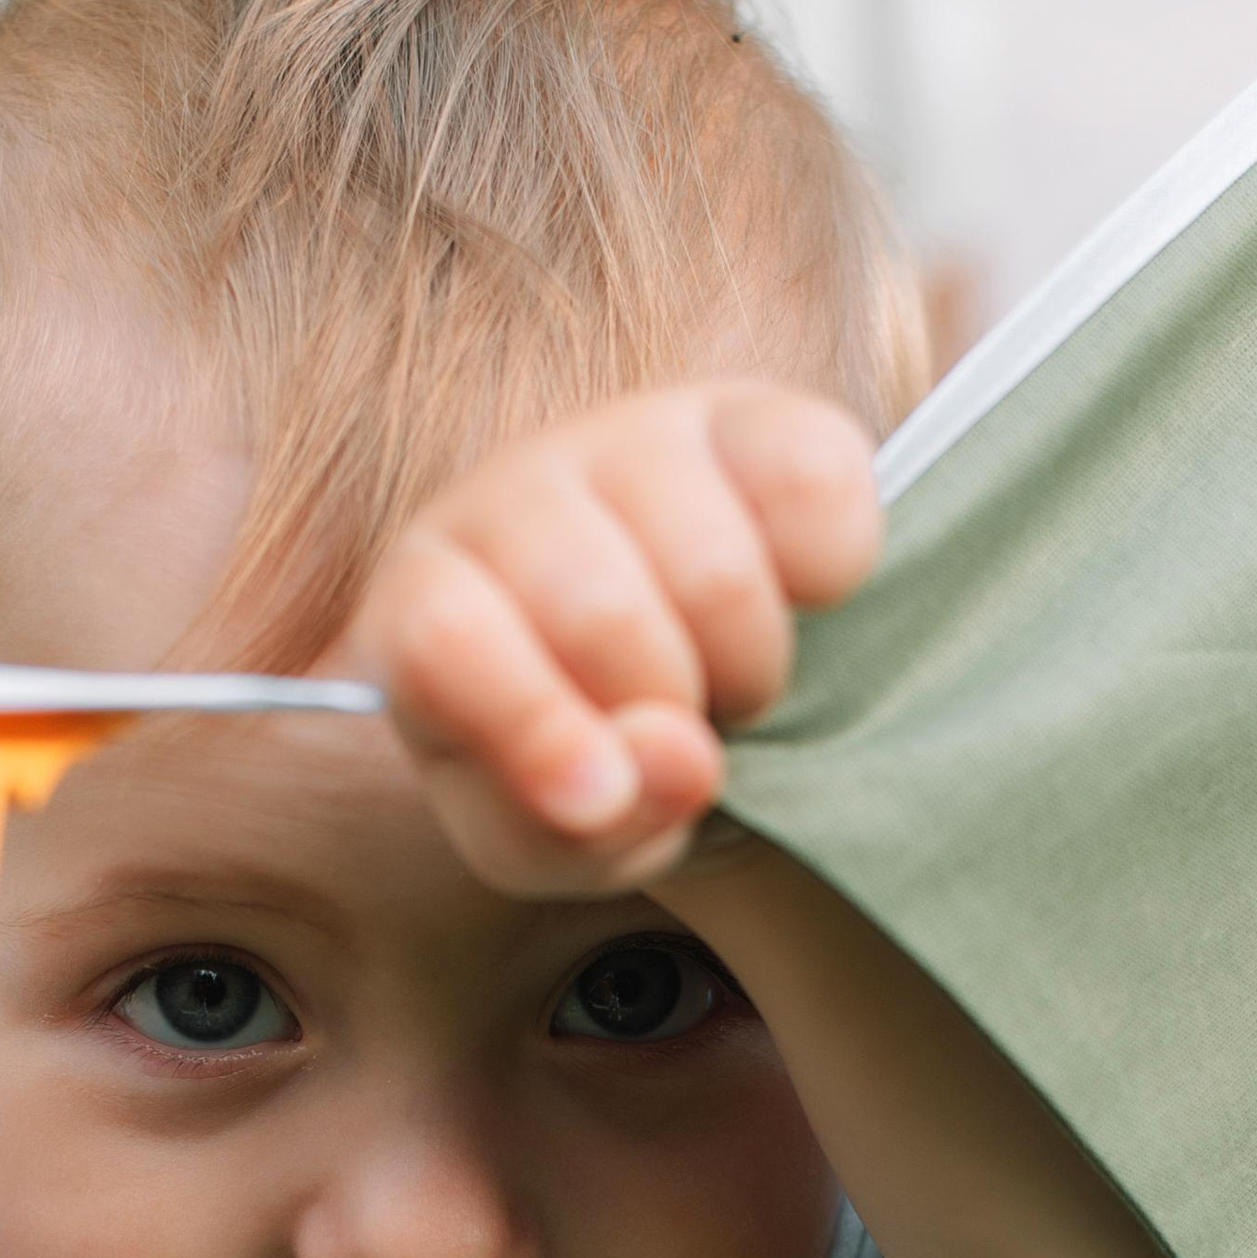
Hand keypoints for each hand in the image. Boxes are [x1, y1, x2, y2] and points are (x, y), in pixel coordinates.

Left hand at [351, 382, 880, 897]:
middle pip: (596, 610)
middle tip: (670, 732)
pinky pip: (814, 488)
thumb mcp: (550, 842)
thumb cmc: (580, 767)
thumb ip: (575, 831)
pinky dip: (829, 575)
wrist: (673, 684)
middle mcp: (514, 493)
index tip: (597, 798)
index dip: (525, 724)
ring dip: (748, 670)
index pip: (442, 636)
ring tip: (723, 680)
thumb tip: (676, 759)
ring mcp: (634, 436)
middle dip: (659, 713)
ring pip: (716, 569)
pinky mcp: (755, 415)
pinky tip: (797, 602)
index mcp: (427, 602)